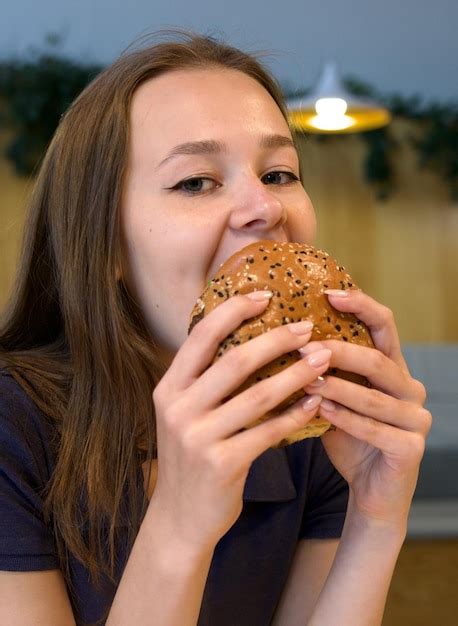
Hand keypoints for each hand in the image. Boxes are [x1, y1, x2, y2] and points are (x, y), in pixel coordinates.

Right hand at [151, 292, 331, 551]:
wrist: (180, 519)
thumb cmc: (191, 458)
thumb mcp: (184, 414)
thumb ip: (204, 380)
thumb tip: (246, 338)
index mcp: (168, 388)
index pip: (201, 335)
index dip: (234, 310)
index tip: (266, 295)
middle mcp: (178, 408)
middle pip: (235, 360)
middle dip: (276, 339)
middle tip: (308, 327)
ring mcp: (197, 437)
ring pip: (257, 395)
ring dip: (295, 374)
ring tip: (322, 359)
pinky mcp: (221, 464)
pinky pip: (268, 432)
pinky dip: (295, 414)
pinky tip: (315, 403)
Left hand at [302, 290, 431, 526]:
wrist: (372, 492)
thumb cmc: (348, 437)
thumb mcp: (334, 397)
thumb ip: (322, 370)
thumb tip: (279, 337)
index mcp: (393, 369)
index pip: (384, 325)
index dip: (361, 305)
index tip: (328, 293)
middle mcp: (410, 388)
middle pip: (377, 358)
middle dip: (340, 349)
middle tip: (304, 345)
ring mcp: (416, 419)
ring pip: (375, 395)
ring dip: (337, 385)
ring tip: (305, 379)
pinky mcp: (411, 449)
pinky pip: (376, 429)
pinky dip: (347, 419)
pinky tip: (321, 410)